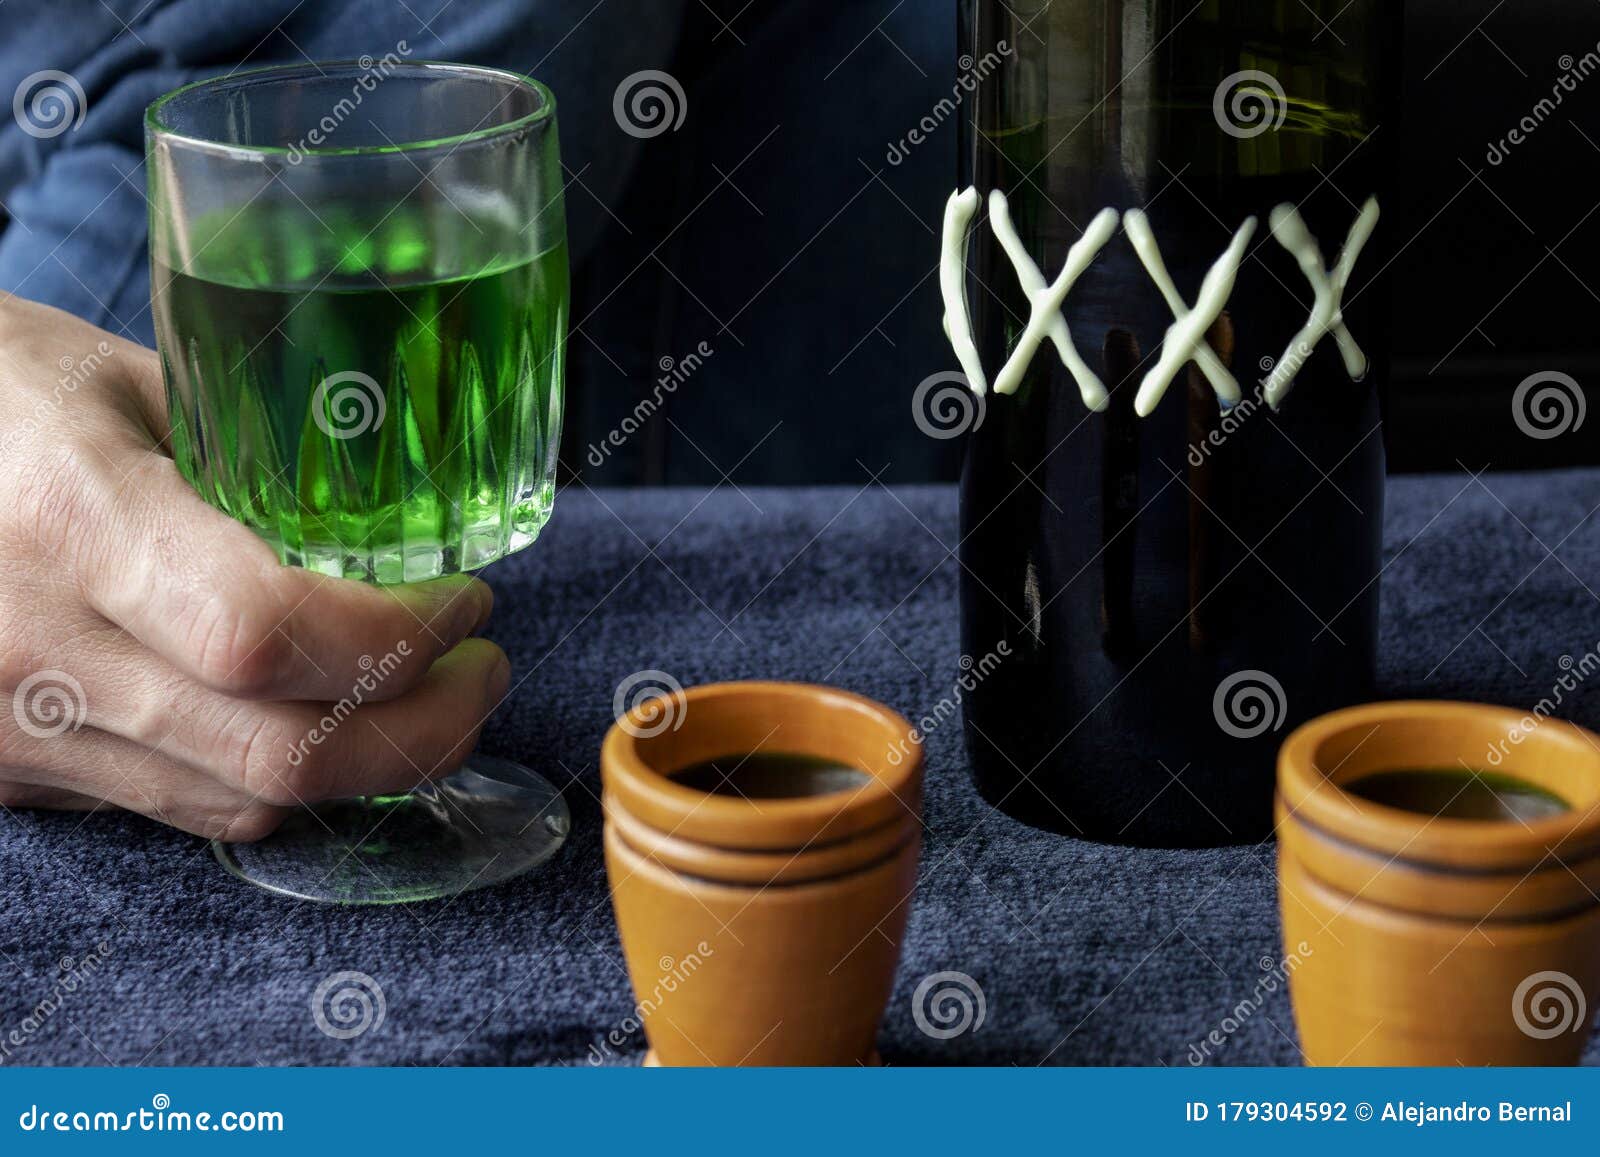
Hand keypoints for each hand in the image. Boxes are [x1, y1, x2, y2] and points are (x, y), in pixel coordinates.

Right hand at [0, 297, 510, 840]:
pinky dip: (275, 774)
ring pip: (238, 800)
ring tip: (420, 694)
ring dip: (363, 766)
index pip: (269, 634)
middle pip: (277, 756)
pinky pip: (178, 804)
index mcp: (71, 520)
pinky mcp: (10, 771)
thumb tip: (396, 522)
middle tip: (482, 671)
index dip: (397, 639)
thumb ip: (258, 457)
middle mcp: (36, 650)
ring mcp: (14, 729)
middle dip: (421, 730)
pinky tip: (316, 719)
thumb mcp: (123, 377)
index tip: (465, 601)